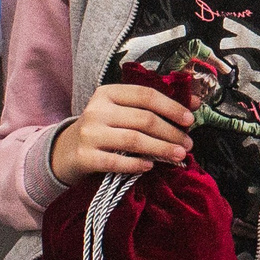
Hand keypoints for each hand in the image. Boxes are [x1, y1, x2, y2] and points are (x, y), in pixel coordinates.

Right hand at [53, 81, 194, 178]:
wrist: (65, 152)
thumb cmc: (103, 129)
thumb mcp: (121, 112)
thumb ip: (153, 106)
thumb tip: (195, 103)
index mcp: (108, 93)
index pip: (146, 95)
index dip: (171, 107)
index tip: (190, 120)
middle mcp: (97, 109)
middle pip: (144, 119)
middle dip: (171, 133)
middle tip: (188, 145)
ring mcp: (89, 133)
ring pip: (134, 140)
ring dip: (161, 149)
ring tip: (179, 156)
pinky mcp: (85, 156)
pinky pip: (117, 161)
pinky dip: (137, 164)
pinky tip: (151, 166)